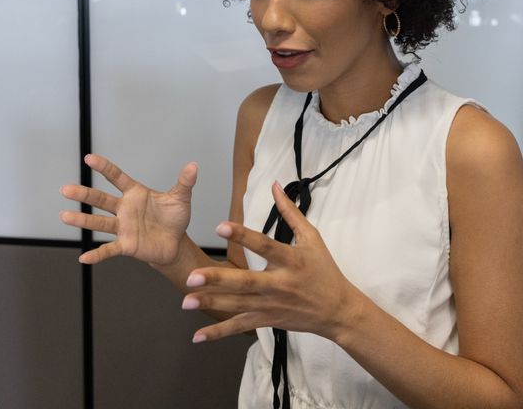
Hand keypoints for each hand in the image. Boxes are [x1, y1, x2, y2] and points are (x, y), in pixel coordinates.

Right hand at [60, 154, 195, 265]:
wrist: (175, 243)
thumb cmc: (174, 218)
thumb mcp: (181, 198)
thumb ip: (185, 182)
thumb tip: (194, 165)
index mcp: (135, 194)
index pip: (117, 177)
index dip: (104, 168)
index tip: (89, 158)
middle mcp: (124, 209)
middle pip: (101, 200)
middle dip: (84, 194)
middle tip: (65, 189)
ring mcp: (123, 227)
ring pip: (99, 222)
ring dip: (82, 221)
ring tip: (64, 216)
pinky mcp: (127, 245)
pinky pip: (109, 249)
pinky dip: (97, 254)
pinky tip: (83, 258)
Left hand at [182, 181, 361, 343]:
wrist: (337, 311)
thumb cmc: (325, 270)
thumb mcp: (312, 238)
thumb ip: (290, 212)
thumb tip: (275, 185)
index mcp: (290, 260)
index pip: (264, 246)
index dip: (243, 236)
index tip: (220, 226)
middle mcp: (279, 284)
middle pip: (245, 282)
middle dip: (217, 280)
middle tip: (192, 276)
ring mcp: (271, 305)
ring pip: (238, 305)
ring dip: (211, 303)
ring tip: (185, 301)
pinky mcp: (267, 320)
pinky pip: (240, 326)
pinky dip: (219, 332)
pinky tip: (197, 336)